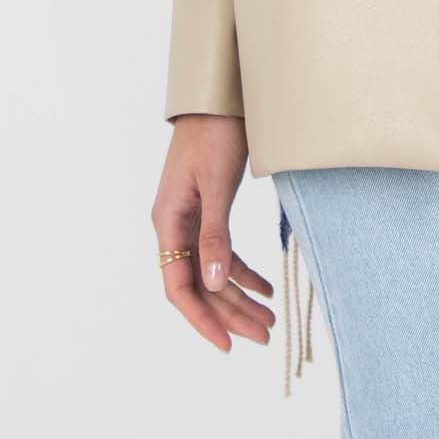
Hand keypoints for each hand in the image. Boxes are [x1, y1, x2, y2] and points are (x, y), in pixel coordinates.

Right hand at [152, 114, 275, 351]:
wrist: (219, 95)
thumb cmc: (214, 133)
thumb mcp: (216, 185)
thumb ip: (213, 235)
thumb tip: (210, 283)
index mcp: (169, 223)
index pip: (179, 287)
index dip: (201, 319)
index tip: (227, 343)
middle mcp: (176, 226)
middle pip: (200, 284)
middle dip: (229, 312)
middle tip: (263, 334)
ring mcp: (191, 218)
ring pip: (212, 271)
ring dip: (238, 295)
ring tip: (269, 317)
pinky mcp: (209, 208)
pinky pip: (221, 251)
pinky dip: (241, 270)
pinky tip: (264, 286)